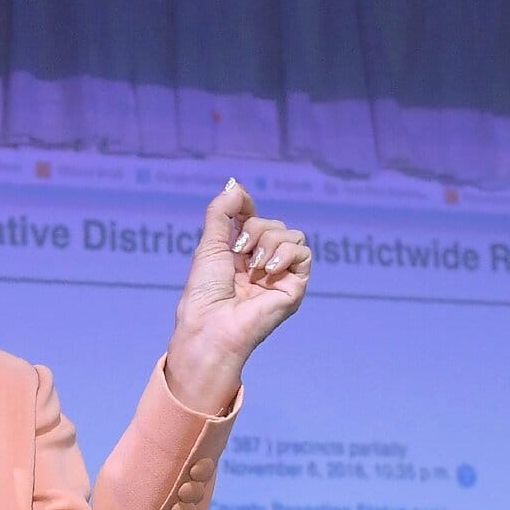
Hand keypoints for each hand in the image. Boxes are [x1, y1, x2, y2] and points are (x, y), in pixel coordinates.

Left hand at [165, 179, 310, 413]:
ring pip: (292, 235)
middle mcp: (261, 264)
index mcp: (239, 256)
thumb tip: (236, 183)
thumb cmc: (204, 293)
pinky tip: (268, 269)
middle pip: (274, 223)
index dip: (248, 209)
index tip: (240, 208)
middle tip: (239, 252)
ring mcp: (279, 276)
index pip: (254, 219)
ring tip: (253, 266)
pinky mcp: (294, 287)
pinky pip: (304, 253)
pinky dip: (286, 254)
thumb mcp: (210, 244)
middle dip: (255, 229)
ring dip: (269, 242)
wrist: (212, 325)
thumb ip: (222, 212)